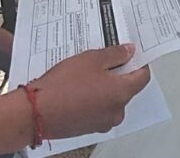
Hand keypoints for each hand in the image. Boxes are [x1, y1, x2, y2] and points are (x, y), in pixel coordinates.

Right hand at [29, 44, 150, 138]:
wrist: (37, 112)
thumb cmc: (64, 86)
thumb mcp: (92, 59)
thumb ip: (114, 54)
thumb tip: (129, 52)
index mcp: (122, 93)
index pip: (143, 77)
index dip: (138, 63)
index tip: (128, 54)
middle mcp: (116, 111)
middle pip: (126, 88)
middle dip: (117, 74)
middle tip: (101, 61)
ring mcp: (102, 122)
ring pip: (110, 99)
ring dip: (103, 86)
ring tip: (84, 74)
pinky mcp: (88, 127)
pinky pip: (97, 108)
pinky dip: (92, 98)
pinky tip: (77, 88)